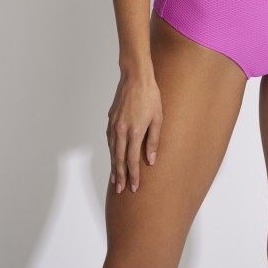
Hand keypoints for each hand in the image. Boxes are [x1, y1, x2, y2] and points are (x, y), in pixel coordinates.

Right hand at [106, 73, 162, 192]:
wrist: (135, 77)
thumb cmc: (150, 96)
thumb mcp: (158, 118)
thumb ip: (154, 141)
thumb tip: (151, 160)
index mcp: (134, 132)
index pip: (131, 160)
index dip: (133, 175)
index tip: (135, 187)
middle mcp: (121, 130)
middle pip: (119, 159)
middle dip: (120, 176)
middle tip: (121, 190)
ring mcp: (114, 125)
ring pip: (112, 150)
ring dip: (113, 165)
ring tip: (115, 178)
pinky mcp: (111, 119)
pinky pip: (110, 139)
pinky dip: (111, 151)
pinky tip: (113, 156)